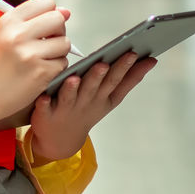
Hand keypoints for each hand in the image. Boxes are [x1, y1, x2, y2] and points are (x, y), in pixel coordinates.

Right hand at [0, 0, 70, 129]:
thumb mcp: (7, 34)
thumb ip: (35, 20)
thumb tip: (66, 11)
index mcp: (9, 21)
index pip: (46, 2)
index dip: (51, 13)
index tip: (46, 23)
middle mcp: (18, 35)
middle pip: (58, 19)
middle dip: (58, 30)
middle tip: (48, 40)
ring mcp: (29, 54)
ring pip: (65, 42)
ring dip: (58, 52)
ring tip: (41, 58)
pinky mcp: (40, 72)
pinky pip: (63, 63)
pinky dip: (55, 68)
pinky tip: (40, 71)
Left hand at [27, 52, 156, 162]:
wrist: (60, 140)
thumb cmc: (86, 110)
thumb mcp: (111, 98)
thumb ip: (129, 79)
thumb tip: (151, 59)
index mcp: (102, 98)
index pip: (115, 81)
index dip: (125, 69)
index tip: (134, 53)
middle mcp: (86, 103)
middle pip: (94, 88)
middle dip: (100, 76)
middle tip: (105, 63)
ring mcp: (65, 109)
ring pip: (69, 97)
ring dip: (72, 89)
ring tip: (75, 77)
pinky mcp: (45, 114)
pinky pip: (44, 108)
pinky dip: (44, 104)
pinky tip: (43, 97)